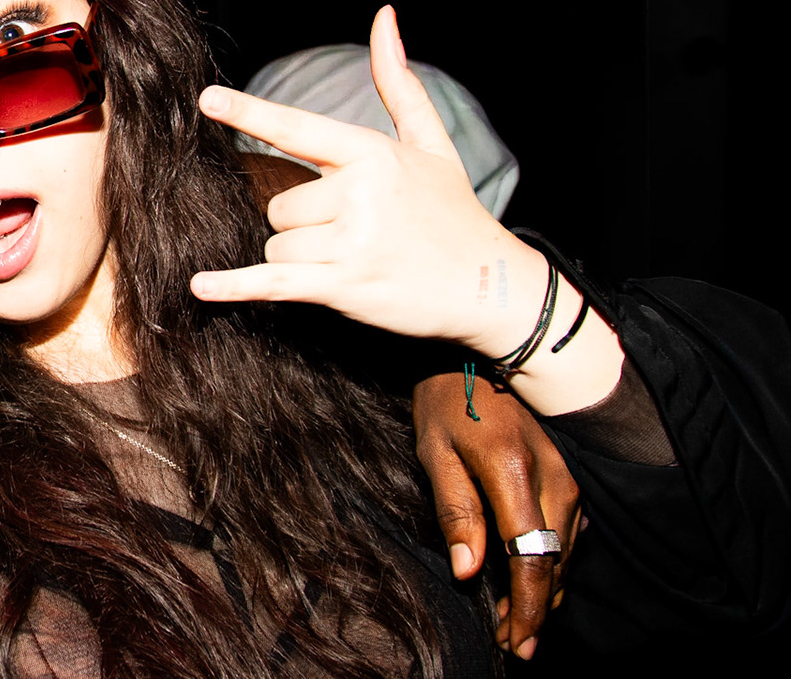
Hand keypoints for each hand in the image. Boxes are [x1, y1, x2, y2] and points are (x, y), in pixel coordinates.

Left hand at [192, 6, 622, 413]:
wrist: (492, 286)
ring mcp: (350, 242)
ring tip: (354, 258)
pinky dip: (236, 287)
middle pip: (280, 203)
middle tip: (355, 232)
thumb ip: (397, 83)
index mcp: (372, 154)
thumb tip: (384, 16)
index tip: (207, 99)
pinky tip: (200, 285)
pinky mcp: (343, 287)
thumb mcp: (430, 143)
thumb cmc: (454, 211)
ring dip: (302, 256)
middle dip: (303, 221)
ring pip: (278, 242)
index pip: (297, 129)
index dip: (249, 113)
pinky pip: (274, 281)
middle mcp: (358, 194)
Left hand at [414, 371, 580, 659]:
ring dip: (545, 590)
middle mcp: (554, 480)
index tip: (516, 641)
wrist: (476, 358)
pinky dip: (552, 564)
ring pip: (565, 552)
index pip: (531, 558)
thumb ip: (456, 513)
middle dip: (536, 609)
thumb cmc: (446, 404)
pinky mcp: (568, 477)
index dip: (526, 606)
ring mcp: (567, 478)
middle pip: (554, 563)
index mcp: (517, 475)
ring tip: (520, 624)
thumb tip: (468, 571)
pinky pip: (568, 534)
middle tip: (515, 645)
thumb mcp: (436, 454)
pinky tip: (533, 583)